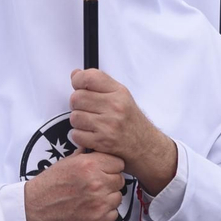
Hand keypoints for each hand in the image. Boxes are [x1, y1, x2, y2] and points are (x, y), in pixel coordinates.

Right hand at [23, 152, 125, 220]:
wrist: (34, 209)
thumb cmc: (47, 187)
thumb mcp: (65, 162)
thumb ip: (84, 155)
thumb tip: (92, 147)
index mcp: (89, 165)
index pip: (118, 162)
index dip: (111, 167)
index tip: (105, 171)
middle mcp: (96, 182)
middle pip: (119, 180)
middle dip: (110, 182)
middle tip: (96, 186)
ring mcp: (98, 202)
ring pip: (118, 197)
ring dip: (108, 198)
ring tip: (92, 198)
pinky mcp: (98, 219)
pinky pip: (114, 214)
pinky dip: (105, 213)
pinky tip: (92, 209)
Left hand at [70, 70, 176, 194]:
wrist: (145, 146)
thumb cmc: (131, 121)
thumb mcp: (121, 96)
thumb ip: (98, 84)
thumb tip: (75, 74)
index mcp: (119, 92)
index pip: (89, 77)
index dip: (78, 80)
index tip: (78, 86)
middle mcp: (115, 107)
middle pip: (77, 98)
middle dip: (77, 104)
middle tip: (86, 109)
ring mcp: (108, 125)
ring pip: (75, 117)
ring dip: (78, 122)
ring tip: (90, 123)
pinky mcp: (102, 142)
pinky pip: (76, 135)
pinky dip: (79, 136)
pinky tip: (90, 134)